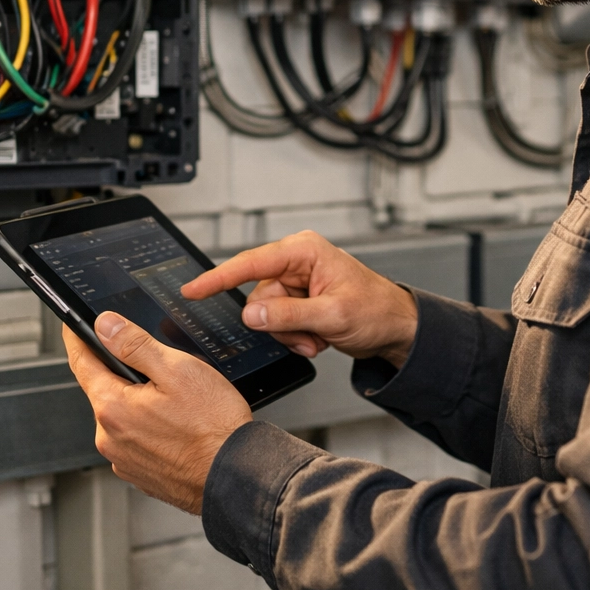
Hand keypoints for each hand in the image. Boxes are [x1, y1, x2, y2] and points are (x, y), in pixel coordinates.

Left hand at [64, 313, 252, 513]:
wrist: (235, 476)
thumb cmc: (213, 428)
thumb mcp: (177, 370)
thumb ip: (135, 344)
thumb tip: (105, 325)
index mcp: (113, 408)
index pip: (81, 363)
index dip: (78, 339)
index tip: (74, 326)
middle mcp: (110, 438)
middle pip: (104, 390)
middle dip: (122, 374)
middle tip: (157, 367)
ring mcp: (123, 460)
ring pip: (122, 416)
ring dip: (139, 403)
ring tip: (177, 403)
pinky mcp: (140, 473)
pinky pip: (135, 440)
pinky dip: (149, 429)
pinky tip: (178, 427)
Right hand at [181, 230, 418, 367]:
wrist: (397, 328)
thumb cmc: (376, 311)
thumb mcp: (332, 315)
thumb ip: (289, 315)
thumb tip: (253, 314)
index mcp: (304, 251)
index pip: (251, 263)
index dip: (218, 278)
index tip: (192, 289)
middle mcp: (297, 261)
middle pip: (259, 297)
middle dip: (280, 325)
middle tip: (309, 336)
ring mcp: (298, 281)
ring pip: (267, 315)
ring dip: (291, 334)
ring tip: (319, 337)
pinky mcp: (299, 299)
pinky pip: (279, 322)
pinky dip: (297, 336)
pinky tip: (319, 337)